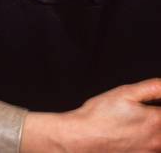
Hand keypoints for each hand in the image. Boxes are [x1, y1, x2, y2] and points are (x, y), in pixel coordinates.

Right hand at [20, 78, 160, 151]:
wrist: (82, 139)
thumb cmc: (99, 116)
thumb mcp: (125, 92)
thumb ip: (152, 87)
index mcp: (156, 121)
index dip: (160, 104)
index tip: (154, 102)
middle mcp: (157, 142)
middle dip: (156, 115)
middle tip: (143, 110)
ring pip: (159, 140)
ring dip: (155, 129)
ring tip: (136, 121)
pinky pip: (152, 149)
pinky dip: (148, 141)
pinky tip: (133, 132)